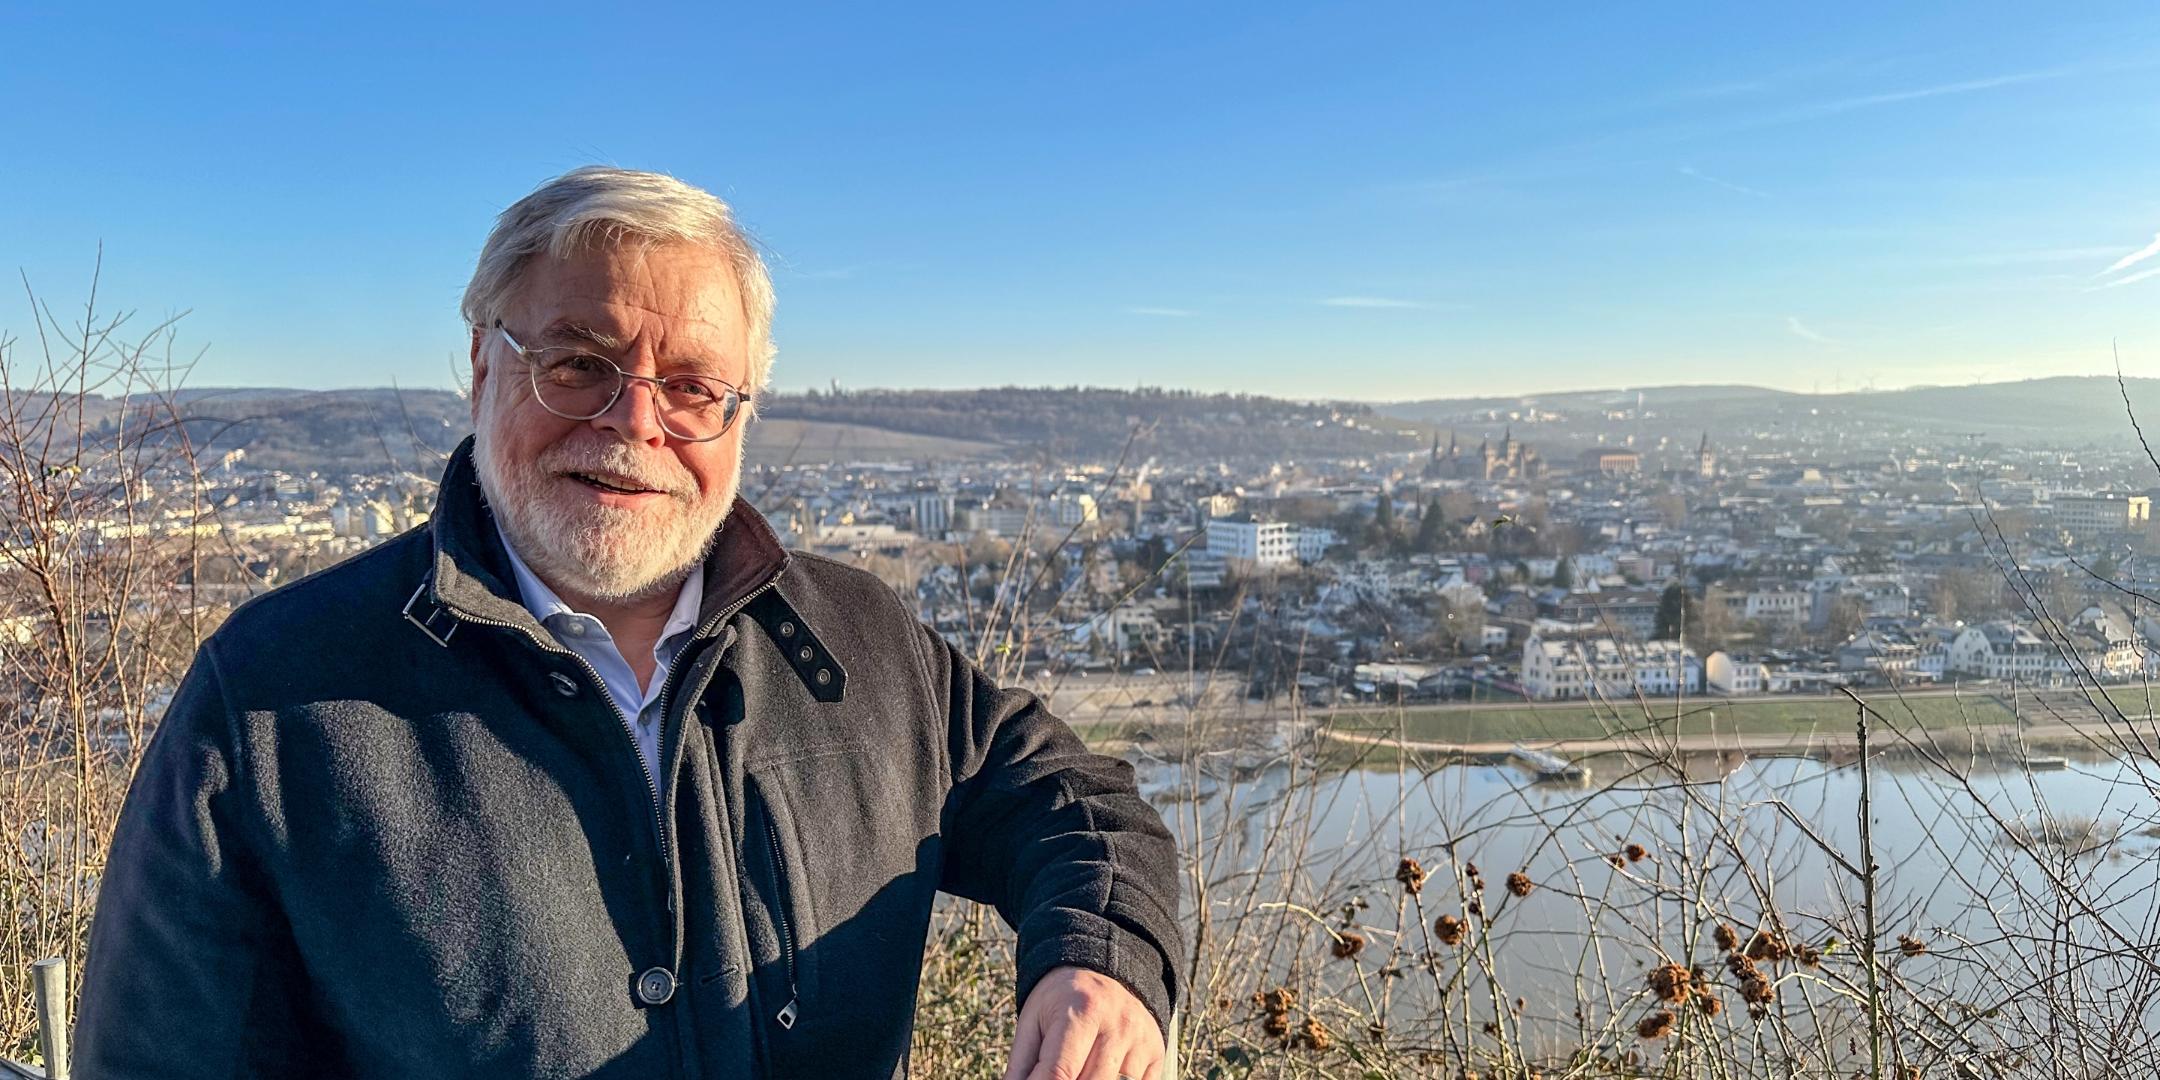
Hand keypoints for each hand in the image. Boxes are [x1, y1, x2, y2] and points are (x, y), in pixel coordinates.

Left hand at [1002, 965, 1163, 1079]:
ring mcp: (1142, 1039)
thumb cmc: (1060, 1000)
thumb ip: (1021, 1064)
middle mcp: (1118, 1024)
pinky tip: (1100, 1070)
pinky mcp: (1157, 1052)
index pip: (1059, 1073)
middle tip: (1056, 1074)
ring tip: (1077, 1069)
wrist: (1102, 971)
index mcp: (1082, 1011)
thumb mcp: (1032, 1022)